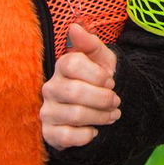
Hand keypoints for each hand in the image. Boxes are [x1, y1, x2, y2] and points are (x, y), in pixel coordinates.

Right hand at [40, 24, 120, 149]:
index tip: (110, 81)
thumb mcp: (102, 60)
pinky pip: (66, 136)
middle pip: (75, 92)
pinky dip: (86, 135)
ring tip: (112, 115)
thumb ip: (91, 43)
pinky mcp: (49, 133)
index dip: (96, 75)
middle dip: (103, 98)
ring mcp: (47, 111)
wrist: (98, 110)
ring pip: (74, 114)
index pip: (72, 64)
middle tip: (116, 102)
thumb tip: (74, 27)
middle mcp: (50, 87)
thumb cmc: (99, 81)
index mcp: (62, 66)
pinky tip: (94, 130)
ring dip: (100, 116)